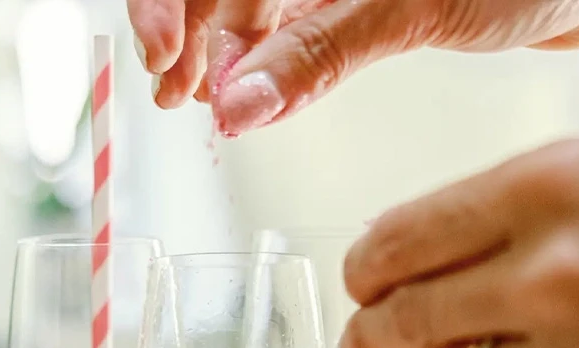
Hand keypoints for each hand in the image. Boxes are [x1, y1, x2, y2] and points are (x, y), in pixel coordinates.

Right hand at [127, 0, 578, 133]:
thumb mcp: (415, 5)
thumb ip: (318, 50)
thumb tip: (235, 106)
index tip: (163, 59)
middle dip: (191, 29)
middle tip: (177, 95)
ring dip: (219, 50)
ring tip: (204, 104)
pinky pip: (285, 21)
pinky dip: (262, 59)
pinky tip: (247, 93)